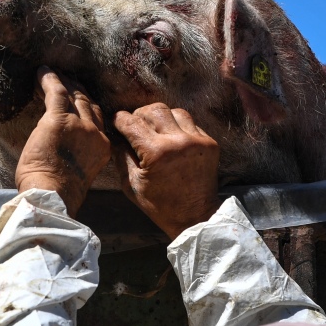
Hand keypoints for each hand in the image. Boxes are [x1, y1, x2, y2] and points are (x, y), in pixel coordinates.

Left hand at [14, 67, 110, 216]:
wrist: (52, 195)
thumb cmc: (59, 192)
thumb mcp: (80, 172)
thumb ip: (79, 154)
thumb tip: (65, 148)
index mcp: (102, 148)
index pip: (99, 119)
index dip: (89, 106)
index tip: (81, 99)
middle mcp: (95, 133)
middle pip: (89, 104)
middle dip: (79, 90)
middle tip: (70, 79)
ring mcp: (79, 125)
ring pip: (75, 95)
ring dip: (66, 82)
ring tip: (57, 73)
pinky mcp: (58, 119)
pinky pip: (56, 91)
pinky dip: (49, 79)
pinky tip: (43, 71)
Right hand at [113, 104, 220, 239]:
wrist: (195, 216)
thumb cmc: (159, 205)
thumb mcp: (131, 184)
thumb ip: (120, 155)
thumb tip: (115, 135)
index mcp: (157, 153)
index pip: (132, 122)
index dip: (120, 120)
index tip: (116, 122)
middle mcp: (179, 141)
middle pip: (154, 109)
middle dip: (140, 115)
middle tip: (135, 127)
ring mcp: (198, 140)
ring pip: (175, 111)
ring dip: (161, 118)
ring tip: (155, 130)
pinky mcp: (210, 143)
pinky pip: (191, 123)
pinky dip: (178, 127)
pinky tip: (172, 139)